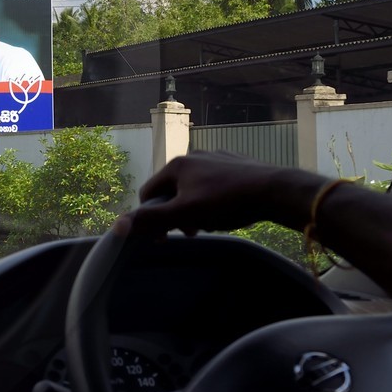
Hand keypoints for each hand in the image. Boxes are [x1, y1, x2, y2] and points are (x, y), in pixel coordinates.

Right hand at [128, 150, 324, 239]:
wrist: (274, 190)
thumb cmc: (227, 202)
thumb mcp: (186, 214)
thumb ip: (152, 220)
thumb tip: (117, 227)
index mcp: (176, 165)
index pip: (148, 193)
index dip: (152, 217)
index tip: (166, 236)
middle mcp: (193, 155)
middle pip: (171, 191)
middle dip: (177, 213)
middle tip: (193, 231)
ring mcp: (216, 157)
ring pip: (193, 188)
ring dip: (195, 208)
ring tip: (212, 222)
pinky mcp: (235, 163)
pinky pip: (214, 183)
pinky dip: (214, 198)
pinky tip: (229, 209)